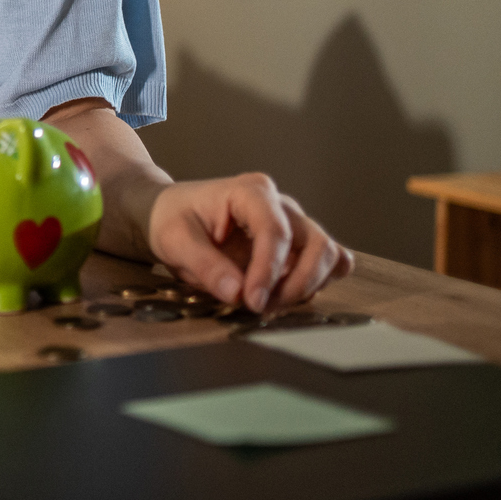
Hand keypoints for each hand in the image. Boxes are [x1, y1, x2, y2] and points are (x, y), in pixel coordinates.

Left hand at [146, 173, 352, 311]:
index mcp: (250, 192)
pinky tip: (285, 295)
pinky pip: (328, 263)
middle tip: (261, 307)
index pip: (275, 231)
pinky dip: (316, 283)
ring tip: (269, 304)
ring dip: (307, 287)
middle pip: (316, 243)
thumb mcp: (175, 240)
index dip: (269, 271)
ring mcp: (293, 223)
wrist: (172, 215)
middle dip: (296, 283)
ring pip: (328, 254)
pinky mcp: (297, 245)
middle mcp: (280, 204)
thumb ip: (205, 265)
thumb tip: (237, 293)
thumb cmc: (173, 219)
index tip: (253, 301)